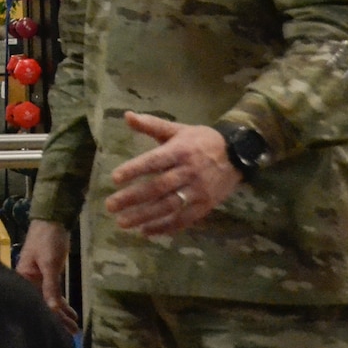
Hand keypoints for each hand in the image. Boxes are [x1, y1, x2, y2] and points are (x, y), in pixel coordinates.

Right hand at [16, 220, 78, 333]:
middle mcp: (28, 282)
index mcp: (22, 278)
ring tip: (74, 328)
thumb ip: (51, 287)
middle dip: (57, 319)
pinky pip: (54, 294)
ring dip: (61, 314)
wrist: (52, 220)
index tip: (62, 330)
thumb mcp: (50, 263)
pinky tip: (71, 314)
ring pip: (49, 301)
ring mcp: (38, 279)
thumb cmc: (47, 239)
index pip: (35, 302)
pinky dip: (62, 303)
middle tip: (72, 333)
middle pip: (42, 304)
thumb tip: (53, 309)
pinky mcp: (47, 276)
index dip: (49, 317)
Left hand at [105, 111, 241, 236]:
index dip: (134, 170)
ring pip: (168, 206)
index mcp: (180, 151)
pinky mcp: (205, 206)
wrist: (237, 155)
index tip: (114, 179)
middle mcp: (188, 172)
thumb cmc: (201, 141)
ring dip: (145, 216)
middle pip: (158, 187)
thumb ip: (152, 124)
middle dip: (133, 198)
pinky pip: (183, 220)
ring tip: (123, 222)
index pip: (154, 162)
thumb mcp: (178, 129)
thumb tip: (127, 116)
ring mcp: (198, 191)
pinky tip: (146, 231)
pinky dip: (165, 227)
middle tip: (110, 206)